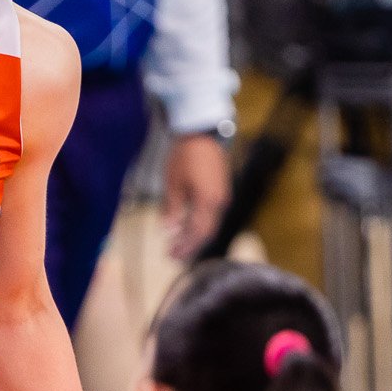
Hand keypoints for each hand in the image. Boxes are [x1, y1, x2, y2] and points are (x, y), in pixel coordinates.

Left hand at [162, 133, 231, 260]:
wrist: (202, 135)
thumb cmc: (185, 157)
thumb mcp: (173, 184)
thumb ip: (173, 209)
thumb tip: (168, 230)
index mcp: (208, 201)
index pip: (197, 232)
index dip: (184, 246)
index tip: (170, 254)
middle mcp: (219, 202)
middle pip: (206, 232)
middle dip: (190, 246)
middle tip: (173, 256)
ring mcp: (223, 197)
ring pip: (211, 225)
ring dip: (195, 237)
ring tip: (179, 245)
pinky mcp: (221, 191)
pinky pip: (213, 215)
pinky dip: (200, 225)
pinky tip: (188, 228)